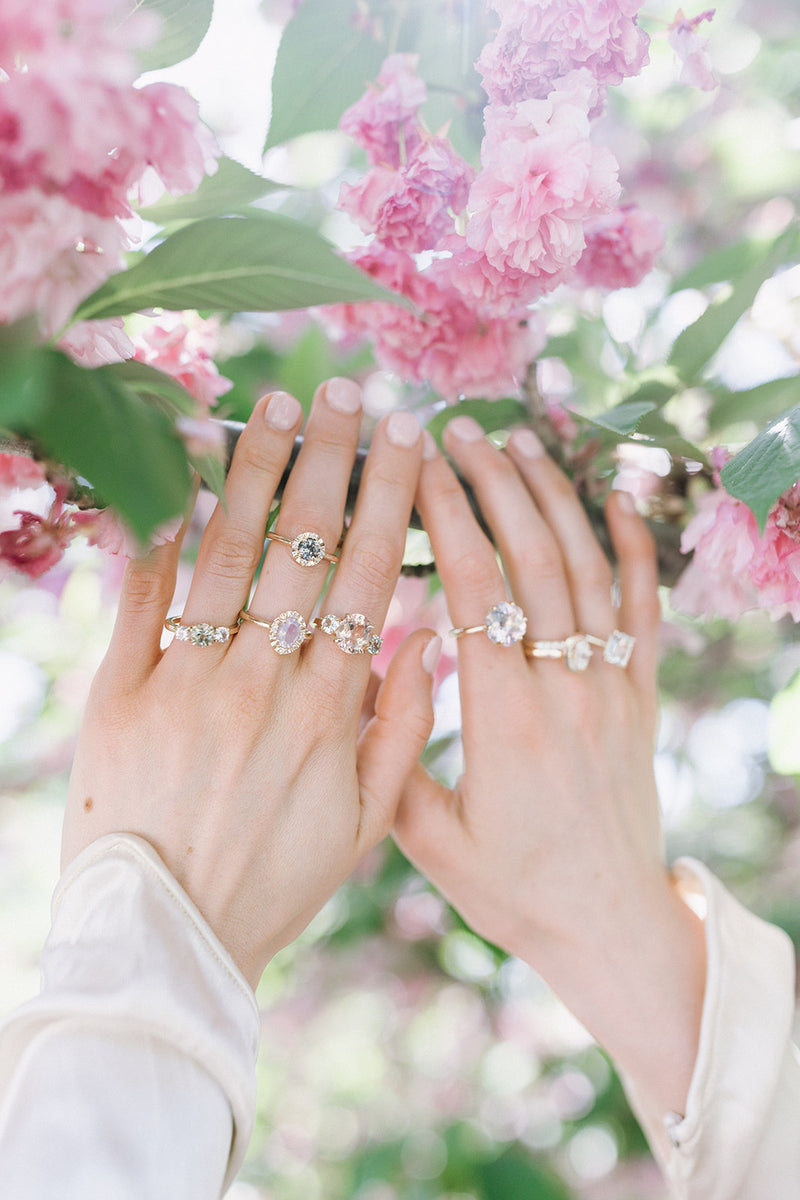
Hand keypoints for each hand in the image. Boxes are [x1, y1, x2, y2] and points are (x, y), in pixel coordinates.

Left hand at [63, 380, 437, 988]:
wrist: (168, 938)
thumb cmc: (275, 882)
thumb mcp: (366, 824)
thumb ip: (403, 728)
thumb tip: (427, 635)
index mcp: (329, 714)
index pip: (369, 581)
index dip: (390, 503)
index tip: (408, 441)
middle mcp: (262, 684)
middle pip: (305, 550)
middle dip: (332, 462)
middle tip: (350, 392)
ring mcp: (187, 683)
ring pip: (231, 556)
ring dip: (256, 473)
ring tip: (277, 408)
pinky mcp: (120, 694)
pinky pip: (143, 597)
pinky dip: (162, 530)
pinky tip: (179, 470)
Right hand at [394, 417, 705, 1118]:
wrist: (608, 923)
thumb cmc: (511, 889)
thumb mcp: (427, 840)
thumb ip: (390, 753)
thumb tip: (372, 664)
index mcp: (505, 720)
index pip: (476, 588)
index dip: (447, 515)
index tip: (418, 463)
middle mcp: (565, 689)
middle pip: (532, 559)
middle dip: (493, 484)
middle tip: (458, 430)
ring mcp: (613, 688)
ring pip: (585, 570)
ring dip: (551, 498)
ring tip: (517, 443)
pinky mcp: (642, 698)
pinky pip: (645, 609)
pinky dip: (635, 548)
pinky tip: (615, 497)